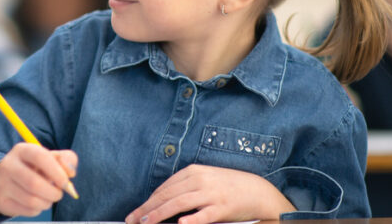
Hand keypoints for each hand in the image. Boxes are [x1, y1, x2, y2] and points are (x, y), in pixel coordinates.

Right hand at [0, 143, 77, 217]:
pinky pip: (27, 211)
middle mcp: (8, 165)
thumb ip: (65, 159)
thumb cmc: (33, 168)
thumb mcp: (49, 158)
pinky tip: (36, 202)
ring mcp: (2, 184)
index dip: (56, 171)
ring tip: (48, 197)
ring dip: (47, 202)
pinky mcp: (1, 201)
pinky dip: (38, 209)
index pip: (40, 157)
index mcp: (22, 150)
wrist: (2, 181)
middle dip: (53, 193)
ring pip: (32, 200)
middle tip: (59, 194)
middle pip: (34, 184)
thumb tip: (70, 173)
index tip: (66, 182)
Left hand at [125, 164, 293, 223]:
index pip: (164, 188)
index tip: (136, 213)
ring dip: (160, 214)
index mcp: (193, 172)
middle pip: (167, 196)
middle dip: (148, 209)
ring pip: (179, 204)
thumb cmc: (227, 187)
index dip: (148, 201)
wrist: (257, 191)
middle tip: (133, 220)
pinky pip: (204, 214)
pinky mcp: (223, 207)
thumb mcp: (204, 180)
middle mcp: (200, 180)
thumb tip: (162, 203)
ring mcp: (211, 193)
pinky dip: (191, 219)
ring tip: (147, 223)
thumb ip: (185, 189)